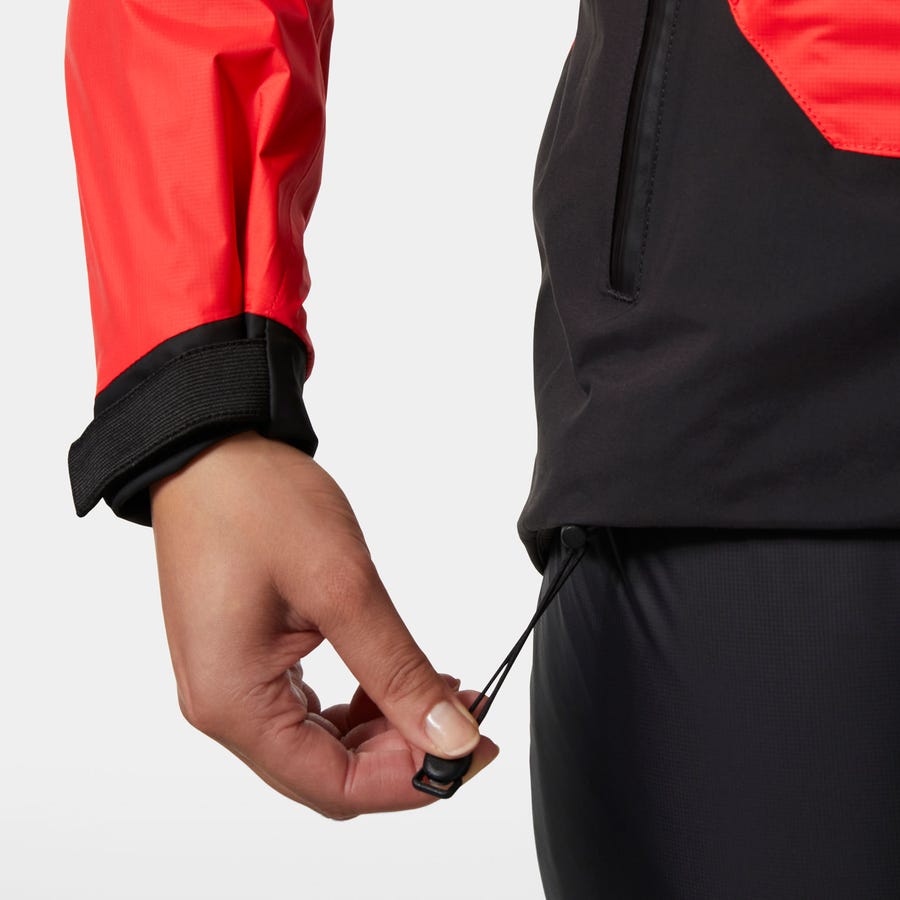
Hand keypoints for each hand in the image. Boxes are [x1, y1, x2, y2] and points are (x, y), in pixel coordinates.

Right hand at [149, 430, 498, 818]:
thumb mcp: (342, 586)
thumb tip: (449, 736)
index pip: (335, 785)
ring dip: (384, 731)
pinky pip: (307, 710)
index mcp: (234, 702)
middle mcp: (224, 708)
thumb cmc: (257, 503)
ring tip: (438, 692)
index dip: (410, 780)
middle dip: (403, 756)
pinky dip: (358, 705)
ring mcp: (231, 685)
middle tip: (465, 720)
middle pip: (328, 774)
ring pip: (321, 747)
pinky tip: (392, 678)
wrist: (210, 452)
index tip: (469, 750)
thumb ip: (398, 669)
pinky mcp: (246, 661)